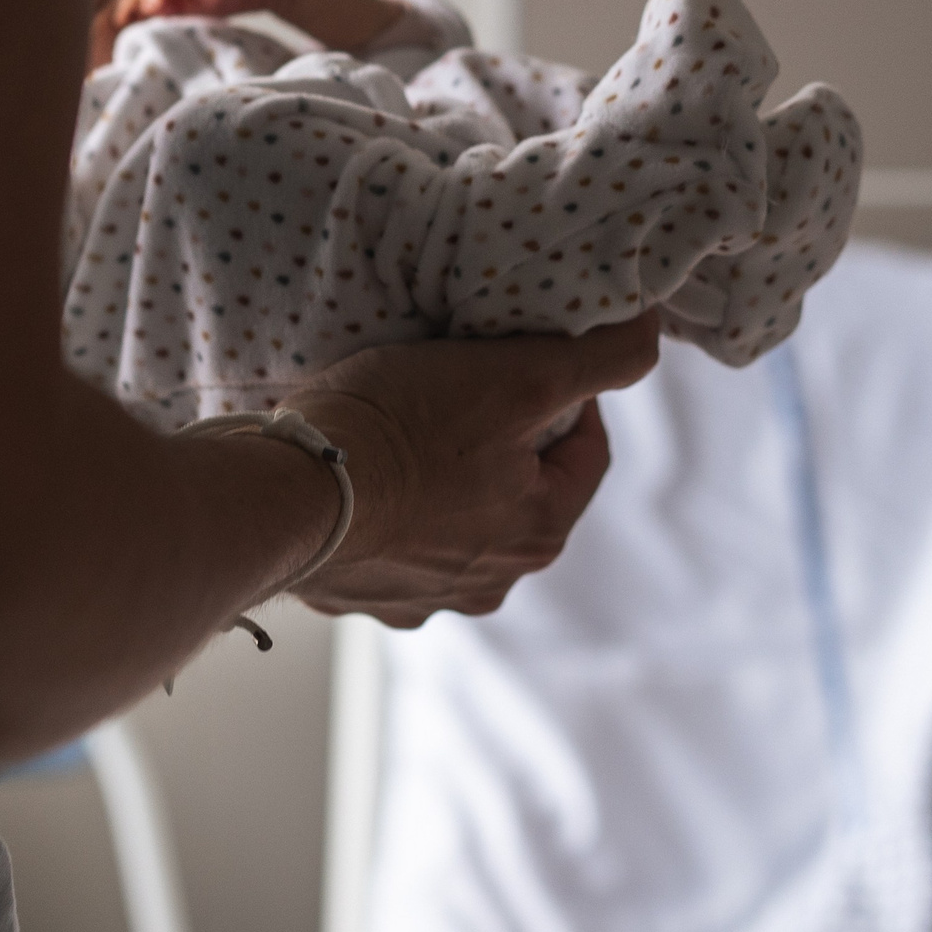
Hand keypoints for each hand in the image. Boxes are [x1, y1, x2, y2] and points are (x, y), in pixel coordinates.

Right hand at [282, 316, 659, 625]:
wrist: (280, 497)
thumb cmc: (399, 430)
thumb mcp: (517, 375)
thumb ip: (598, 358)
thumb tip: (651, 334)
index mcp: (541, 534)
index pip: (585, 451)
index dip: (566, 395)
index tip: (524, 358)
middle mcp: (491, 584)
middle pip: (518, 485)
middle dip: (498, 436)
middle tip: (457, 384)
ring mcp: (420, 598)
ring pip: (453, 516)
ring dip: (441, 476)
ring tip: (399, 424)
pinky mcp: (358, 597)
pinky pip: (388, 538)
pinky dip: (383, 505)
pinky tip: (356, 468)